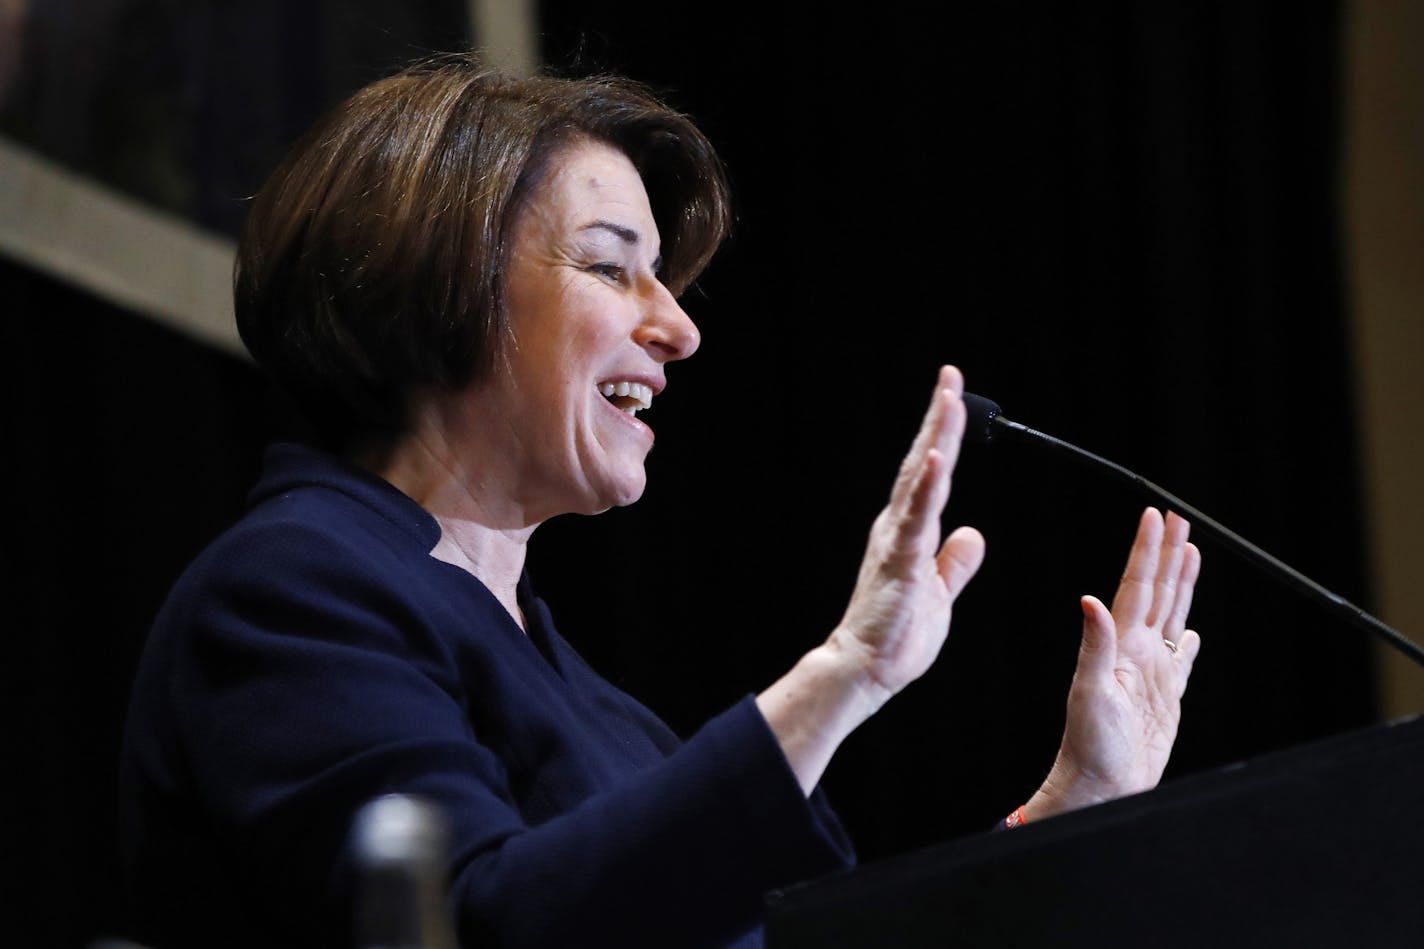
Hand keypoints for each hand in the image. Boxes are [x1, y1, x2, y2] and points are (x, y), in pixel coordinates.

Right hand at [757, 366, 985, 793]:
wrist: (865, 670)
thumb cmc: (895, 636)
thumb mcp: (939, 593)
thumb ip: (953, 563)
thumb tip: (971, 534)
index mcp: (910, 533)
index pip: (932, 475)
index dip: (944, 436)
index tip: (953, 397)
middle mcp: (899, 527)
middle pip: (923, 463)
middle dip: (938, 419)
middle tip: (951, 378)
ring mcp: (896, 541)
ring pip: (919, 479)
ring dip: (935, 438)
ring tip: (948, 399)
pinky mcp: (898, 561)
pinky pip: (916, 518)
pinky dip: (926, 487)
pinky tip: (935, 458)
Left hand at [1027, 508, 1201, 819]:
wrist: (1098, 786)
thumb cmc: (1089, 746)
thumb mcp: (1089, 693)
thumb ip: (1094, 646)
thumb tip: (1089, 600)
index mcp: (1121, 645)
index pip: (1137, 586)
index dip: (1146, 550)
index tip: (1155, 515)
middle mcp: (1137, 652)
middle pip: (1157, 591)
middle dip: (1168, 554)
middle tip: (1178, 519)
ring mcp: (1152, 673)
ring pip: (1173, 617)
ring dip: (1181, 585)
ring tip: (1189, 553)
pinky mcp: (1165, 699)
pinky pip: (1182, 663)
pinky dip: (1189, 643)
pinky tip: (1193, 632)